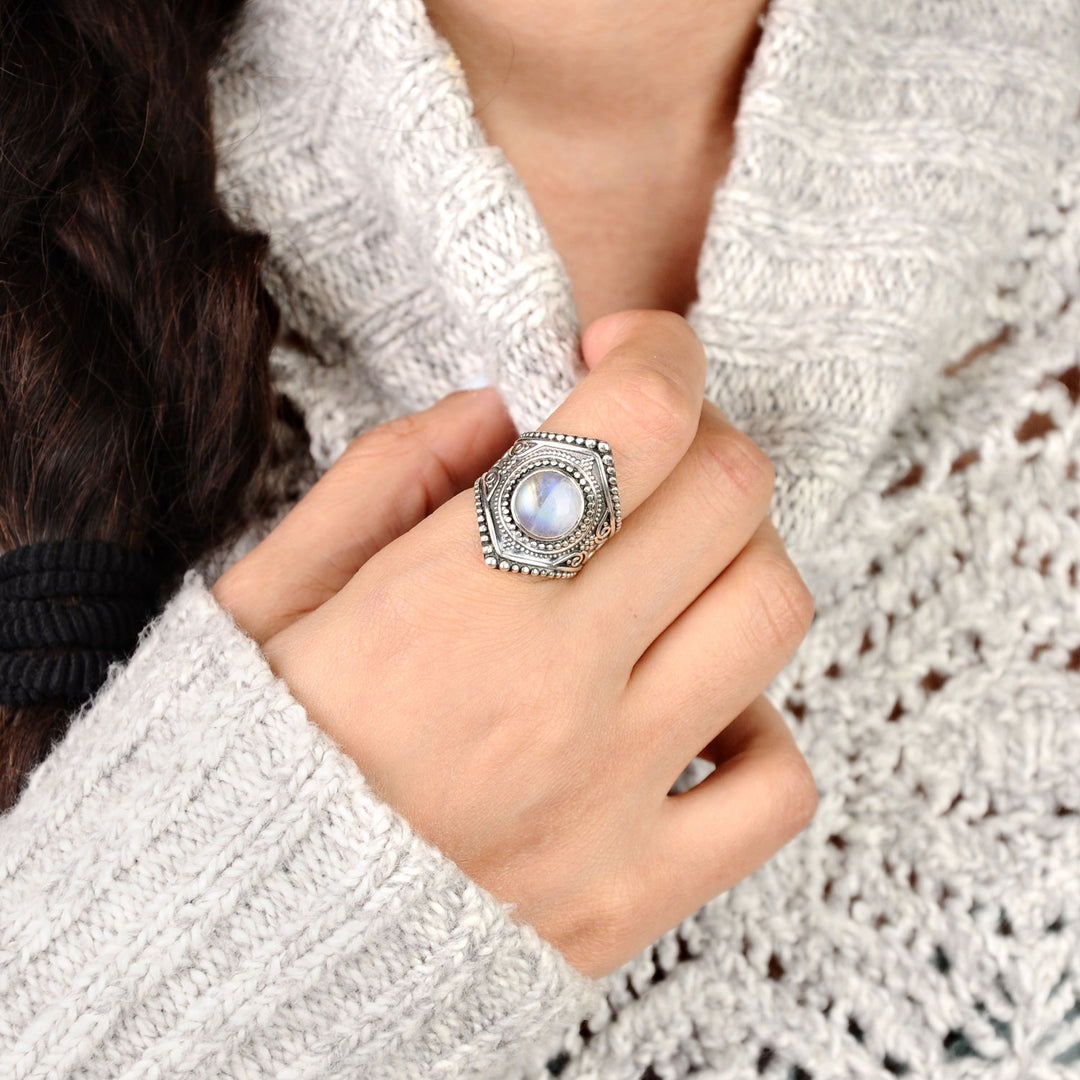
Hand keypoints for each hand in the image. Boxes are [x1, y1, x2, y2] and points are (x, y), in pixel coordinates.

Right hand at [224, 310, 818, 978]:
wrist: (235, 948)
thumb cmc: (246, 755)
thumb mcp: (268, 594)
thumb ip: (381, 478)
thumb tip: (504, 416)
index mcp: (449, 603)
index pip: (635, 423)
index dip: (657, 350)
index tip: (625, 352)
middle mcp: (551, 698)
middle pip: (731, 497)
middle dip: (700, 441)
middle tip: (644, 458)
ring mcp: (608, 805)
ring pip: (772, 614)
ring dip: (735, 563)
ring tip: (664, 580)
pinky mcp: (633, 895)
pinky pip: (779, 786)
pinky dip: (758, 728)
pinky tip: (690, 715)